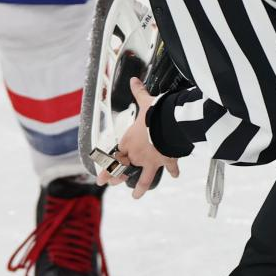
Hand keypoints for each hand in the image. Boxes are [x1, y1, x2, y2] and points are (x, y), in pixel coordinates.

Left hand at [96, 77, 179, 198]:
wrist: (169, 125)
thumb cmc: (154, 114)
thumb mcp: (145, 102)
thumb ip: (138, 92)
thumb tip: (133, 79)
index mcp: (128, 142)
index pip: (114, 158)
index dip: (106, 169)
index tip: (100, 180)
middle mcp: (137, 154)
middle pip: (125, 170)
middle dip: (118, 178)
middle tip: (113, 185)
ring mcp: (152, 160)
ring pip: (144, 178)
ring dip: (140, 187)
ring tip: (136, 196)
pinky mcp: (167, 161)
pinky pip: (170, 167)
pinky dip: (174, 171)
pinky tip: (176, 175)